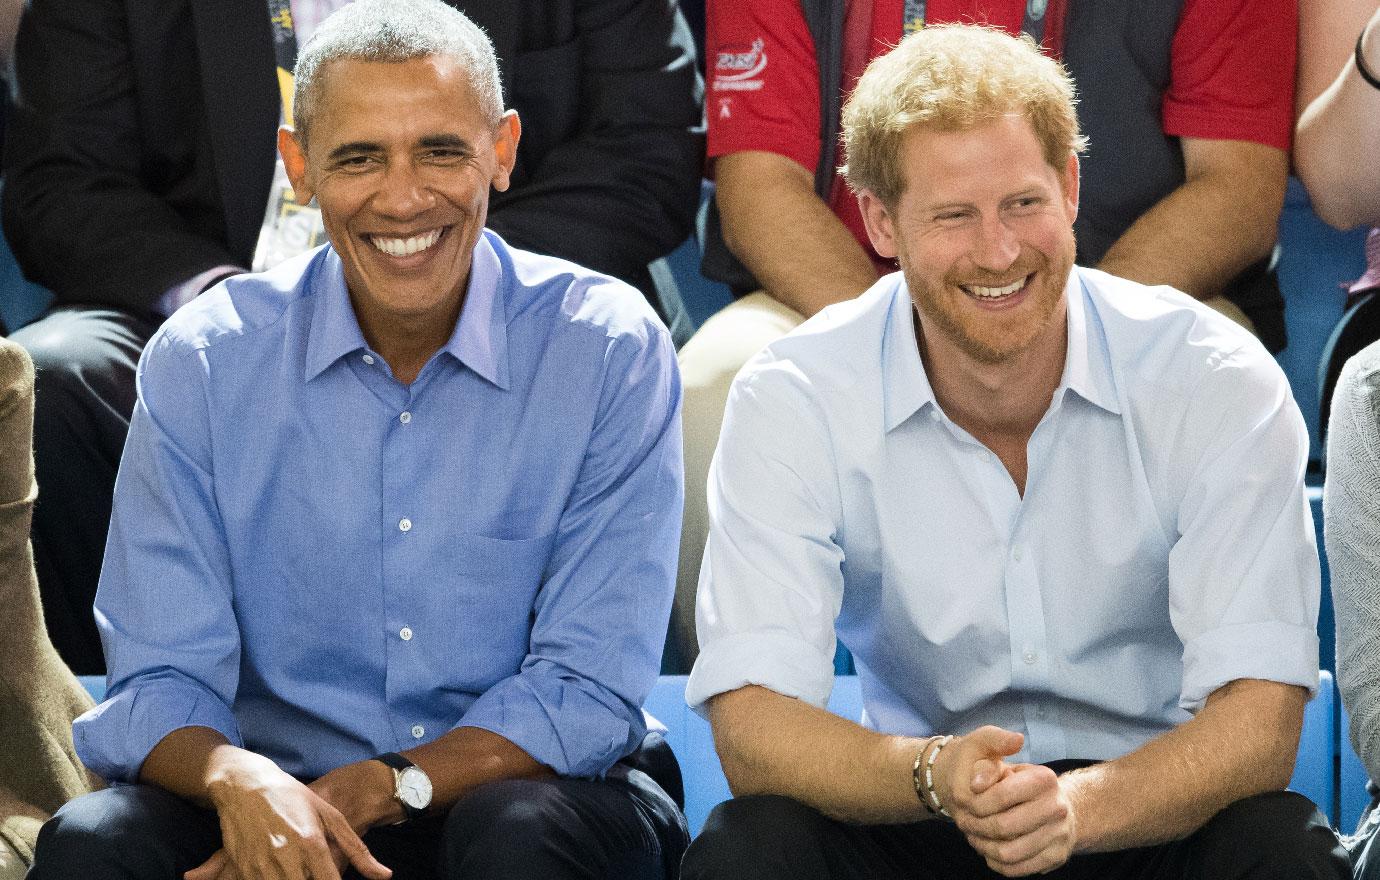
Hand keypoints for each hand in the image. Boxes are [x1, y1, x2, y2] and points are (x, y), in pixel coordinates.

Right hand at [185, 753, 391, 879]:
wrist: (243, 785)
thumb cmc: (292, 797)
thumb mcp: (329, 815)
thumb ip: (357, 849)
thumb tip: (386, 876)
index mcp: (312, 843)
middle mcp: (287, 858)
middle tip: (317, 870)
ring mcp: (261, 867)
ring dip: (297, 879)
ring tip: (302, 866)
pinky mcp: (242, 871)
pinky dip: (273, 879)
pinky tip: (280, 868)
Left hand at [937, 728, 1076, 876]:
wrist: (1056, 805)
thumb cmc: (1020, 782)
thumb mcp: (1003, 764)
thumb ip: (986, 767)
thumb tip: (975, 784)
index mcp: (1044, 779)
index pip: (1001, 795)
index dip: (976, 803)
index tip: (965, 804)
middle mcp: (1057, 807)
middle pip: (1003, 827)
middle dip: (976, 827)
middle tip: (963, 823)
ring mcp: (1060, 834)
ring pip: (1008, 853)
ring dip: (983, 847)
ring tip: (973, 837)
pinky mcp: (1057, 856)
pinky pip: (1017, 869)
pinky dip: (996, 863)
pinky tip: (988, 850)